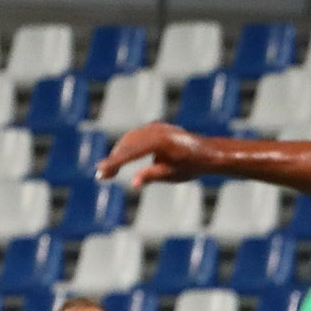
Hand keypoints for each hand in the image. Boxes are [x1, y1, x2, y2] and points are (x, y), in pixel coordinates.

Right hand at [97, 121, 212, 188]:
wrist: (209, 152)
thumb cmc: (192, 166)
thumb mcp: (172, 174)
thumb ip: (152, 176)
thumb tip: (134, 183)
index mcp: (160, 141)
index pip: (131, 152)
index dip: (115, 162)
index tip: (102, 172)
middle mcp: (156, 130)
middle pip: (127, 144)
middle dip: (113, 159)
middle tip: (102, 176)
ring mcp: (156, 127)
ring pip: (129, 139)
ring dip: (118, 153)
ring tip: (109, 171)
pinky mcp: (156, 128)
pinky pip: (136, 136)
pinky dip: (127, 147)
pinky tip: (120, 159)